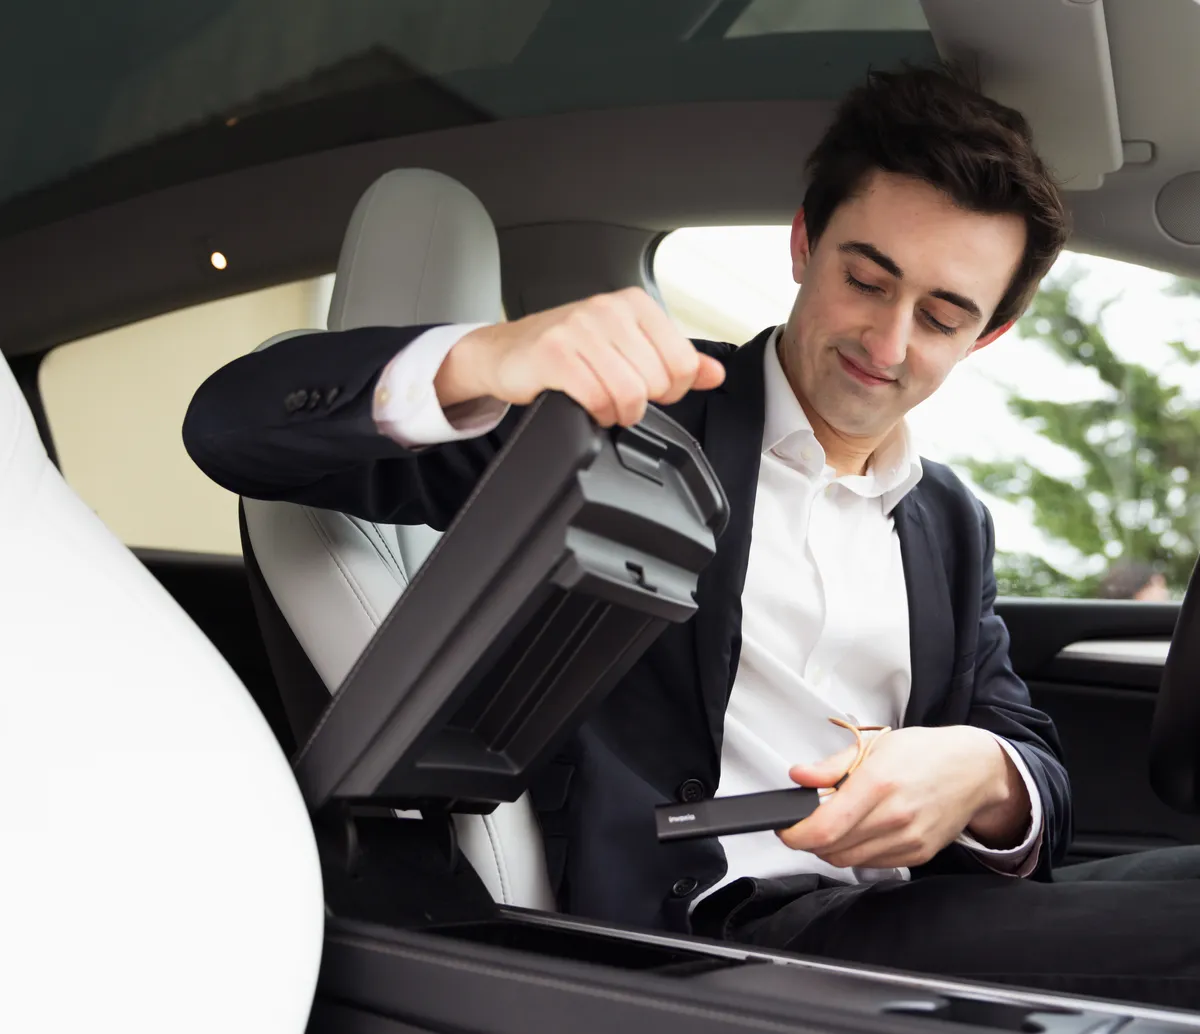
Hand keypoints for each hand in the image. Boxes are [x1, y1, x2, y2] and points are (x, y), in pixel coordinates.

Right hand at [433, 287, 725, 425]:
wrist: (504, 351)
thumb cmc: (566, 349)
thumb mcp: (626, 347)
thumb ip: (674, 359)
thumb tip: (714, 374)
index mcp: (634, 303)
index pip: (683, 361)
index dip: (670, 389)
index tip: (647, 388)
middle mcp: (608, 309)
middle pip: (657, 381)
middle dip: (642, 403)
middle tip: (619, 399)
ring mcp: (579, 328)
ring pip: (630, 392)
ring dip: (619, 413)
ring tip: (605, 406)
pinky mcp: (554, 353)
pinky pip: (597, 398)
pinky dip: (597, 414)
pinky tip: (587, 407)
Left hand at [777, 725, 1028, 868]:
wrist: (973, 770)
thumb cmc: (923, 753)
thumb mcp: (873, 746)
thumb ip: (831, 766)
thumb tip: (798, 776)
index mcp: (878, 784)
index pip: (825, 827)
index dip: (795, 834)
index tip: (784, 828)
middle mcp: (894, 817)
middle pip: (832, 849)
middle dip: (809, 840)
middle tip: (803, 823)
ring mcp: (908, 840)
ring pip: (849, 860)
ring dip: (830, 848)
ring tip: (830, 824)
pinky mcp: (917, 855)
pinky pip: (872, 864)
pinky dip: (855, 852)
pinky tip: (858, 831)